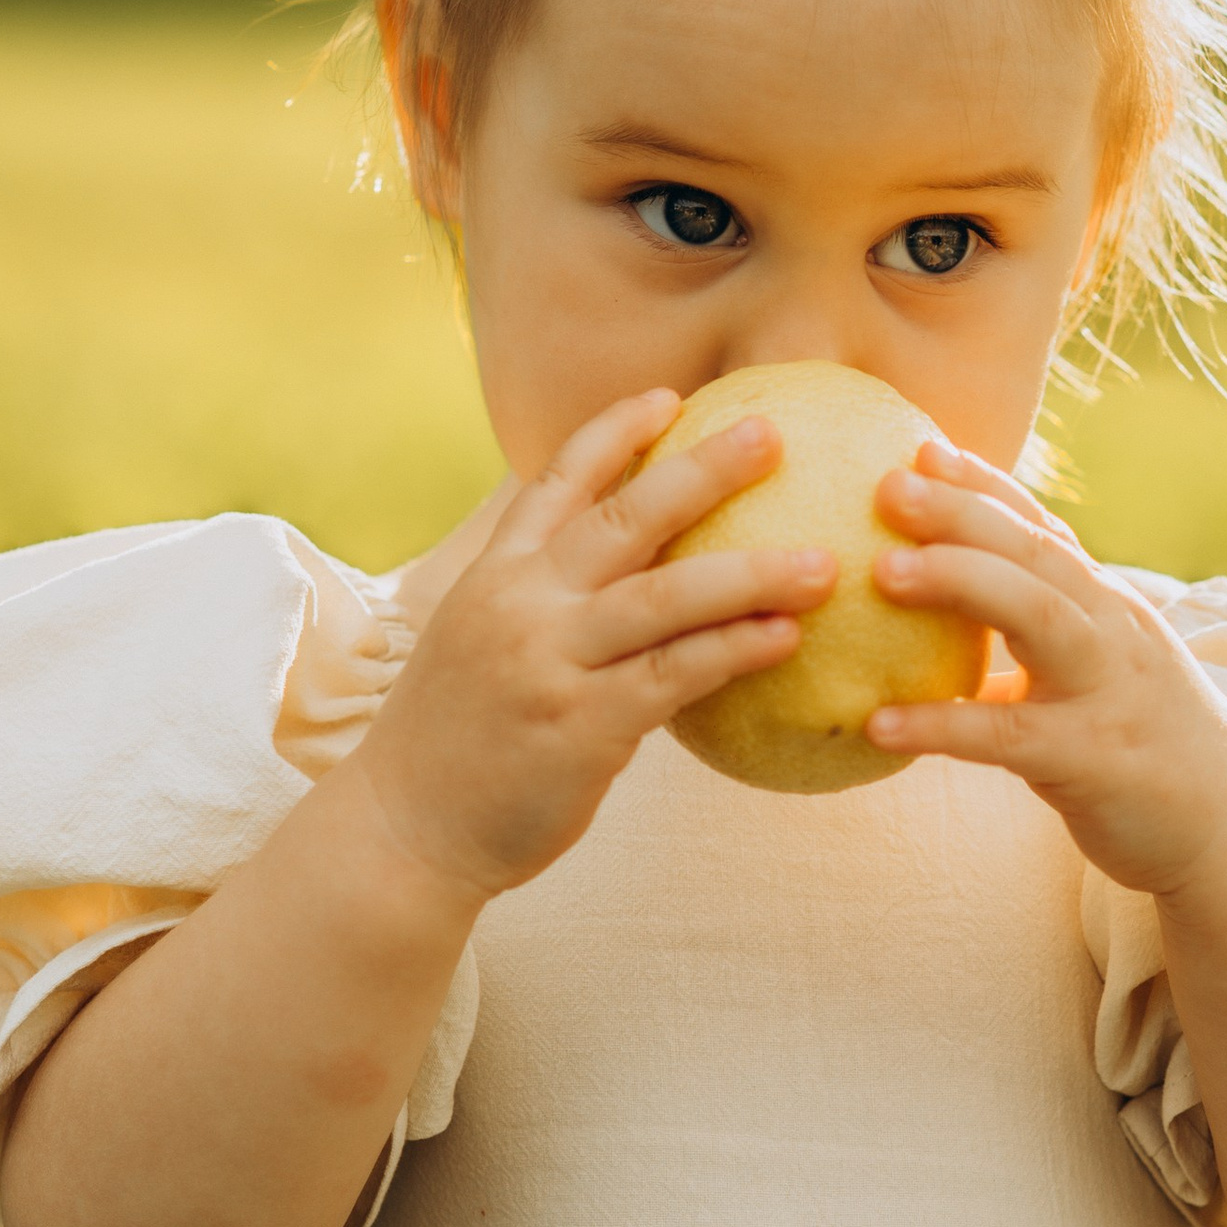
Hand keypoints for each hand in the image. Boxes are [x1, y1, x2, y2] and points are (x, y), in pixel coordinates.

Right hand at [359, 390, 831, 901]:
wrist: (404, 830)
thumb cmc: (456, 743)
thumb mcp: (479, 646)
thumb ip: (542, 604)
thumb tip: (627, 579)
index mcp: (496, 575)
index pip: (555, 480)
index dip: (614, 431)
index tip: (672, 396)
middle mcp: (520, 602)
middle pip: (625, 517)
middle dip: (703, 470)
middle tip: (773, 435)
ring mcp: (548, 661)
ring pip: (665, 596)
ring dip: (750, 572)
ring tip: (822, 564)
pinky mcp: (578, 725)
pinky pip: (674, 676)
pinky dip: (733, 650)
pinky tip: (785, 639)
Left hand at [866, 443, 1226, 899]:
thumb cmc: (1147, 747)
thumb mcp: (1097, 674)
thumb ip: (1036, 640)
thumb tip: (943, 619)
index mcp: (1108, 608)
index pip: (1044, 530)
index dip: (986, 486)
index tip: (924, 446)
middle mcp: (1113, 633)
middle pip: (1037, 553)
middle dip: (963, 513)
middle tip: (888, 485)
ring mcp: (1107, 692)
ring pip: (1037, 616)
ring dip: (959, 583)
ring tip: (882, 573)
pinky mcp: (1093, 760)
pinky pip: (1007, 736)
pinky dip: (942, 724)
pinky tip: (878, 724)